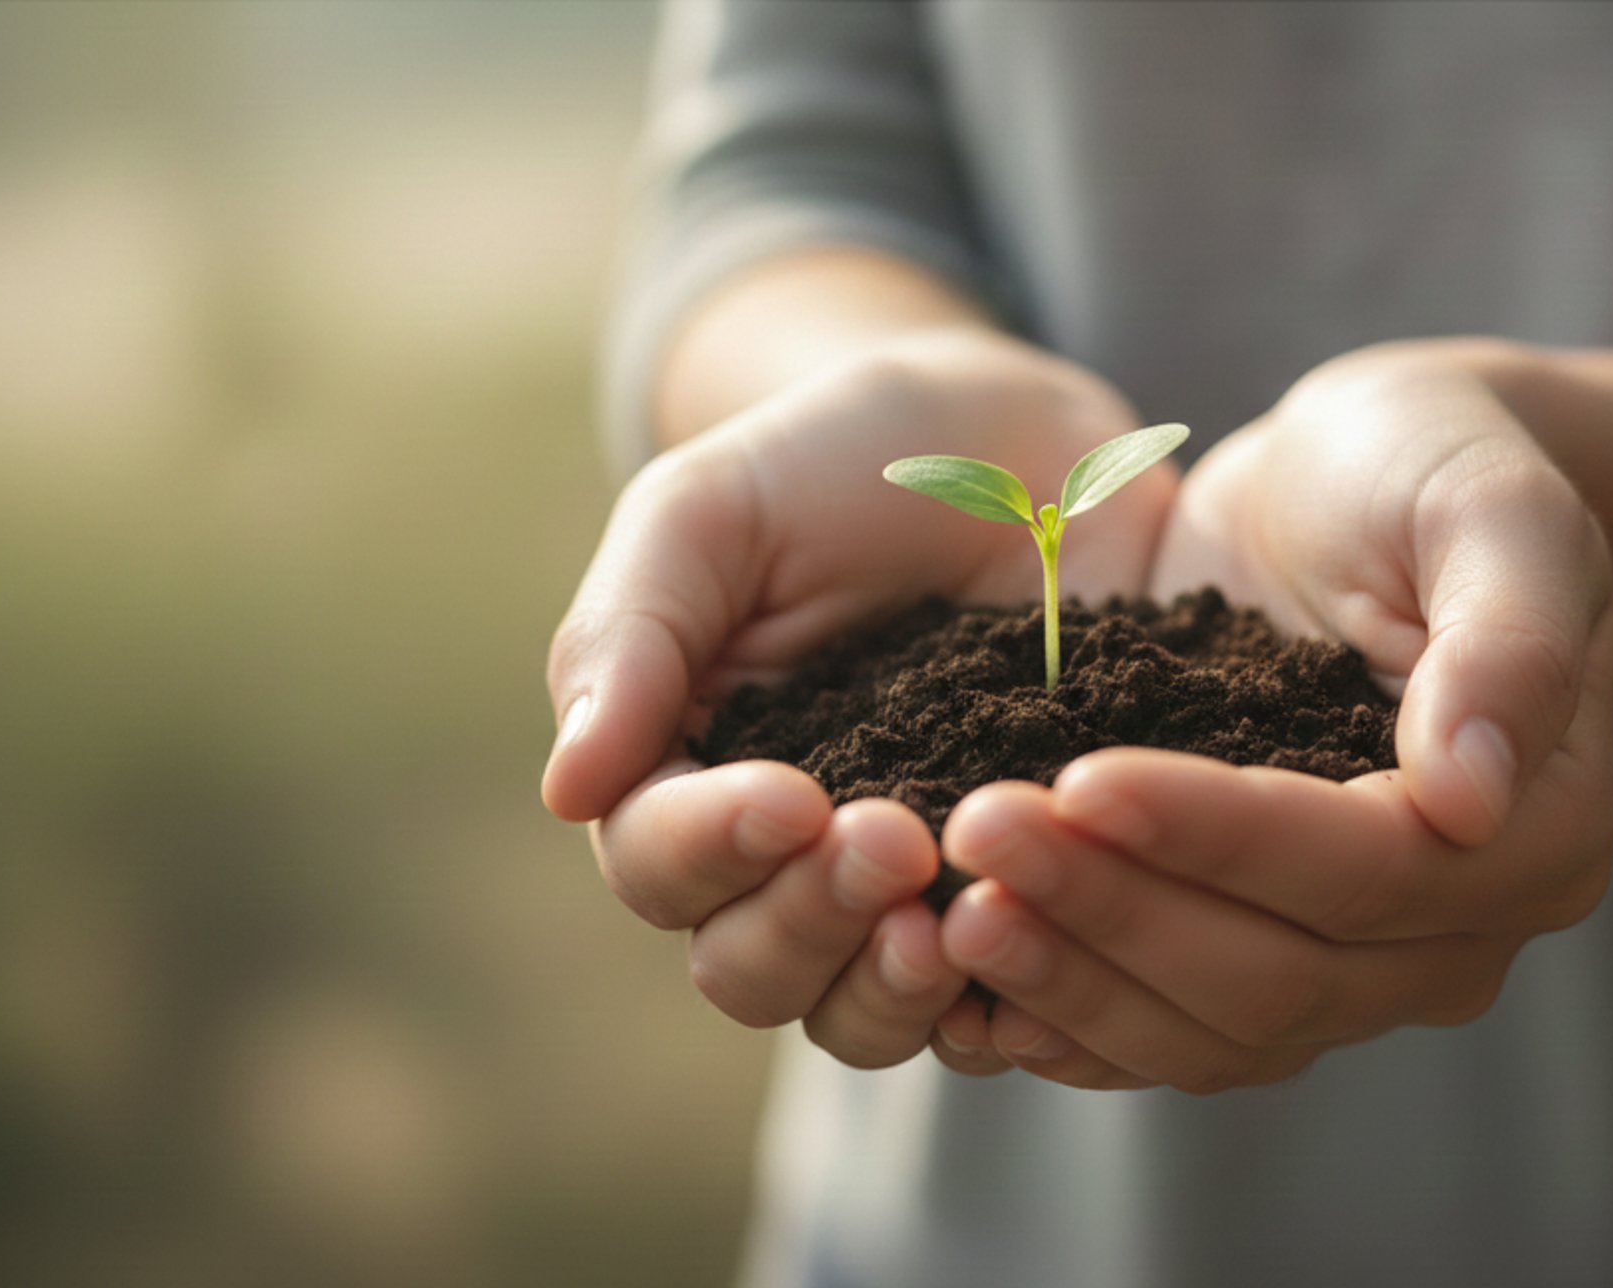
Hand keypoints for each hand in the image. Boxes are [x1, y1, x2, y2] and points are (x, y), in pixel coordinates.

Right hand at [543, 330, 1172, 1067]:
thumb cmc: (841, 461)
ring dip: (893, 990)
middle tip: (894, 843)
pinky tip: (1045, 949)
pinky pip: (999, 1003)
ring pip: (858, 1013)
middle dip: (808, 922)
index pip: (657, 861)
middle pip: (749, 967)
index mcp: (687, 767)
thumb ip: (631, 634)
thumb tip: (566, 788)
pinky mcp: (1019, 895)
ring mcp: (904, 888)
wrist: (1024, 449)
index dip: (709, 849)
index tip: (789, 800)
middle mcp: (783, 856)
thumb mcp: (714, 510)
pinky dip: (1010, 1005)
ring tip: (954, 921)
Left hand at [930, 340, 1612, 1089]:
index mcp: (1533, 835)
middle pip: (1271, 976)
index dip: (1217, 835)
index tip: (1082, 779)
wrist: (1339, 493)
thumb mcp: (1489, 508)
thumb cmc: (1421, 472)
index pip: (1361, 870)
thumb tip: (1471, 799)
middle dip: (1113, 911)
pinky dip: (1063, 1017)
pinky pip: (1154, 1034)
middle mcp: (1448, 936)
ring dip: (1070, 978)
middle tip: (976, 832)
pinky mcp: (1246, 955)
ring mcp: (1346, 970)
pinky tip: (965, 981)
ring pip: (1203, 1031)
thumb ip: (1507, 639)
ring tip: (947, 909)